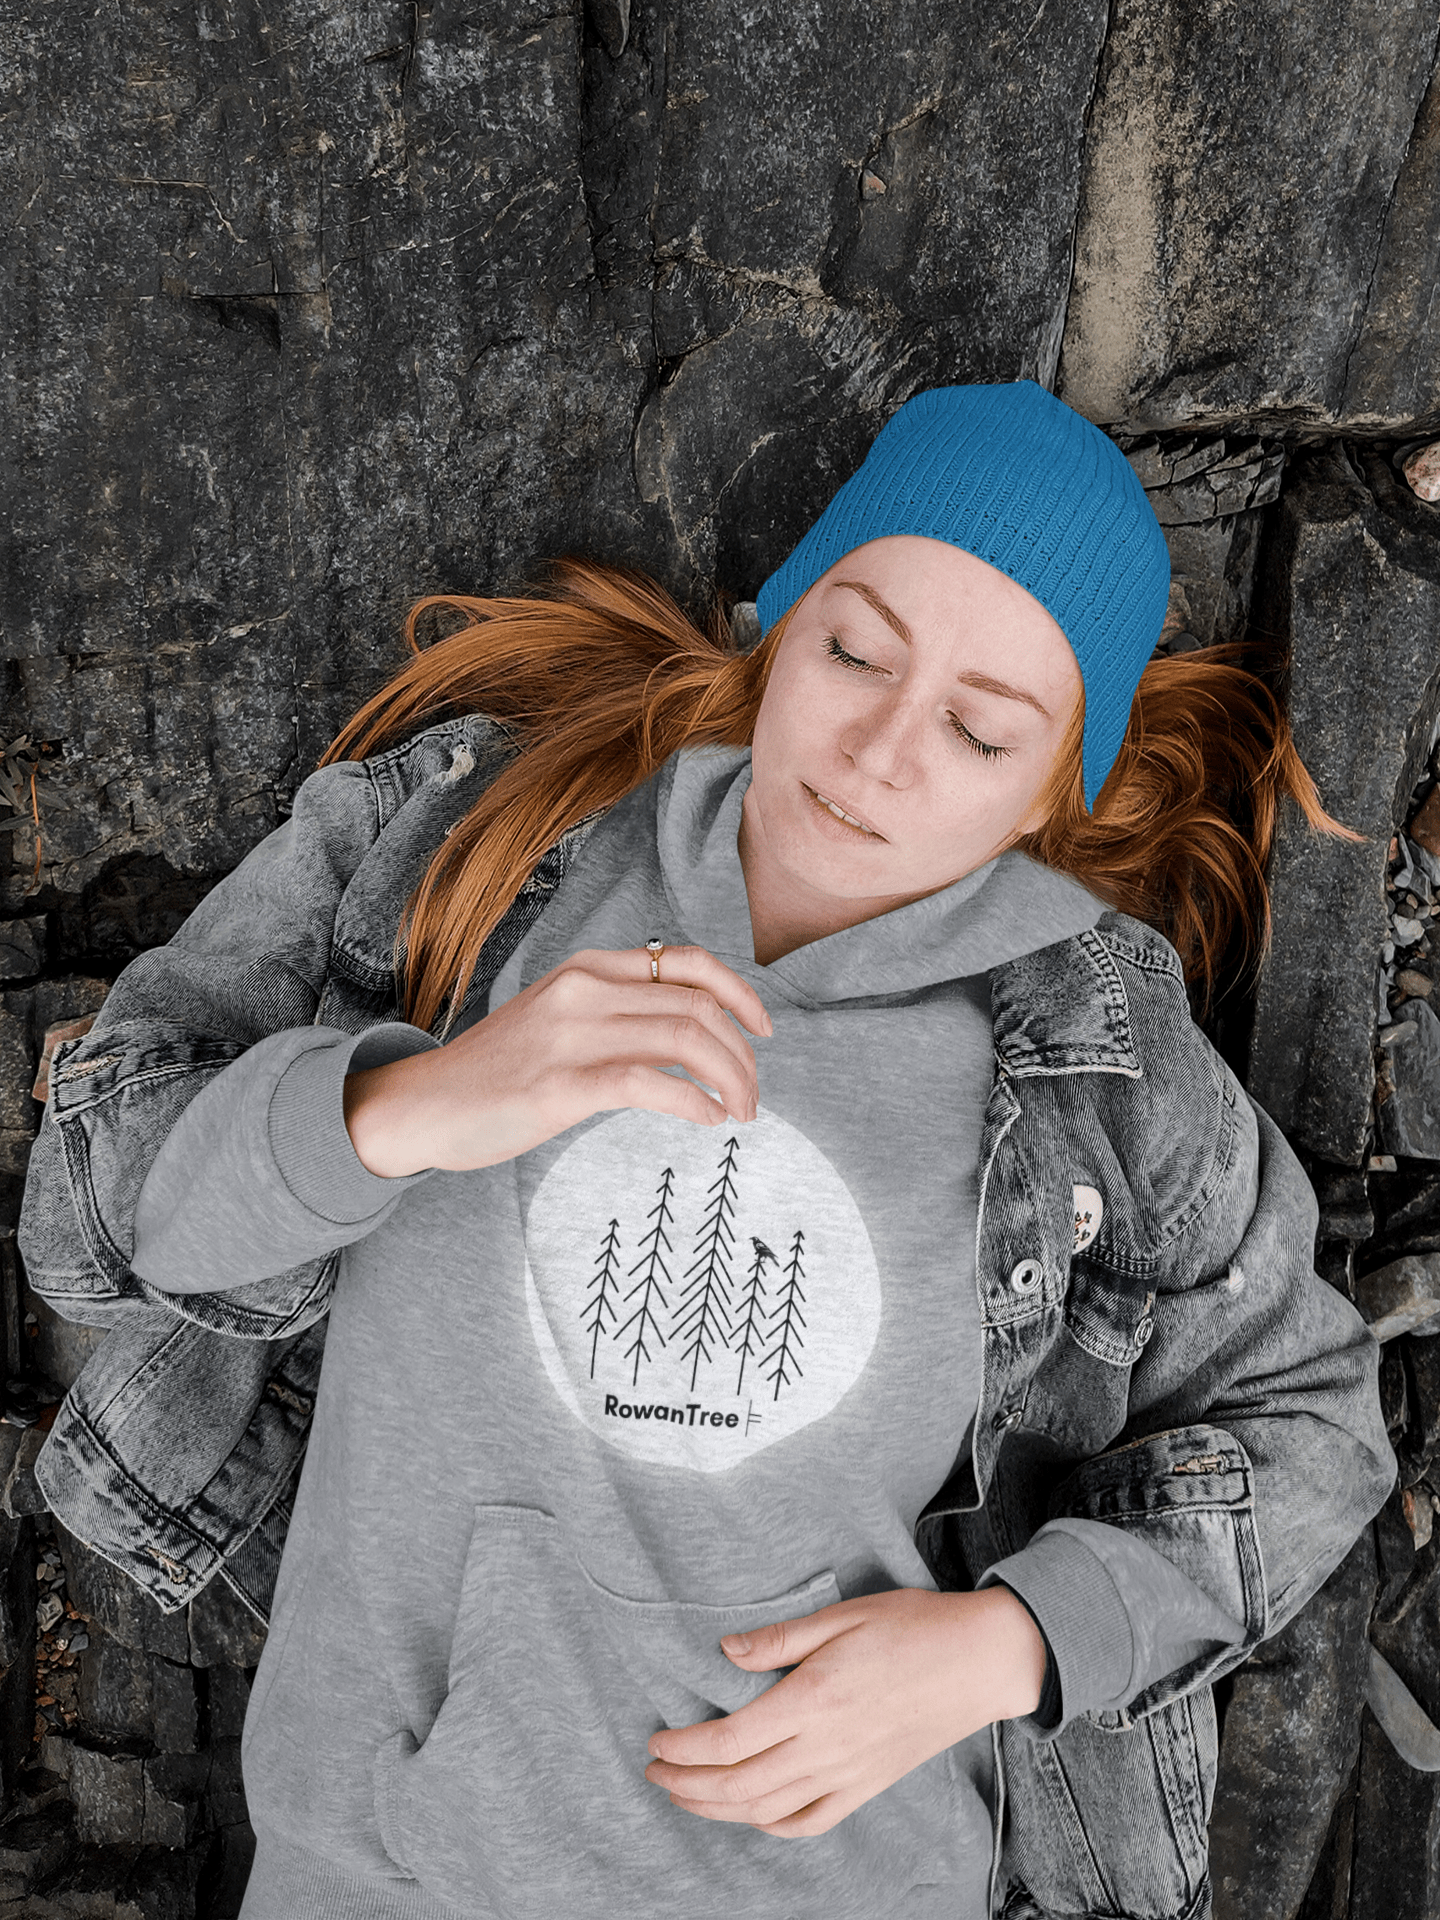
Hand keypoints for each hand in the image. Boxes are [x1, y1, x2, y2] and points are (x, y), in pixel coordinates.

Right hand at [344, 943, 771, 1175]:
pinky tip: (707, 1120)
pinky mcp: (558, 1087)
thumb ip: (612, 1016)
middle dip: (743, 1054)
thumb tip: (684, 1039)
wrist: (422, 1105)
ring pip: (684, 1038)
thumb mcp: (556, 1020)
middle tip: (754, 1095)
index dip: (740, 993)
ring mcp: (570, 1037)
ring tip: (741, 1112)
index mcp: (585, 970)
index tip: (764, 1031)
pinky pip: (648, 1083)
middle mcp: (583, 992)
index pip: (687, 962)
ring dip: (730, 1079)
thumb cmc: (494, 1073)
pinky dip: (694, 1101)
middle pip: (698, 1006)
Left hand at [643, 1586, 1046, 1837]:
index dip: (685, 1747)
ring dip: (717, 1809)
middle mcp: (826, 1747)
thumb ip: (780, 1639)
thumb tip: (725, 1651)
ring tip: (684, 1795)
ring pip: (767, 1810)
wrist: (981, 1661)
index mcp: (813, 1700)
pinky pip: (811, 1822)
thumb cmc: (914, 1626)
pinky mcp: (867, 1786)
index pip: (730, 1740)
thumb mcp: (842, 1614)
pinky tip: (751, 1814)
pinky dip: (771, 1825)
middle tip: (654, 1770)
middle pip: (738, 1784)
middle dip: (686, 1784)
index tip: (656, 1739)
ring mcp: (848, 1774)